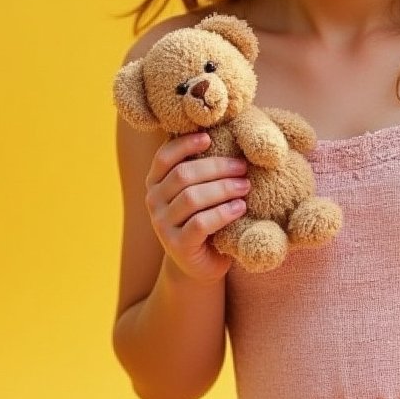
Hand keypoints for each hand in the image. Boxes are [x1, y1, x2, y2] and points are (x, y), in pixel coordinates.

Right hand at [145, 133, 250, 283]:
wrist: (200, 263)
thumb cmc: (204, 219)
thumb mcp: (199, 192)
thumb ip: (202, 171)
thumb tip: (226, 134)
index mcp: (156, 183)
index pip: (164, 157)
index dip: (185, 144)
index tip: (210, 138)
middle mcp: (153, 202)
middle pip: (183, 175)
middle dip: (217, 167)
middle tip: (243, 167)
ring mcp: (162, 225)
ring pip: (192, 198)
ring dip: (223, 188)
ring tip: (246, 186)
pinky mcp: (178, 246)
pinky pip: (200, 223)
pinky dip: (223, 212)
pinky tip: (240, 208)